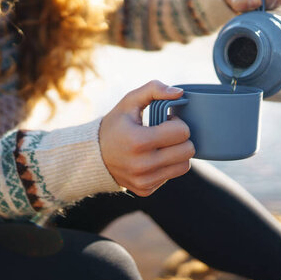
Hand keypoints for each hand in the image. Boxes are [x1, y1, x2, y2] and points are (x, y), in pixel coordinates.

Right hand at [99, 80, 194, 196]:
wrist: (92, 156)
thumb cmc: (115, 125)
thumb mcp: (129, 101)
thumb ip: (154, 89)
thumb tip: (180, 93)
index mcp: (139, 141)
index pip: (182, 132)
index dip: (177, 122)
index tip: (166, 120)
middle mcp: (142, 165)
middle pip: (187, 151)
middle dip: (181, 138)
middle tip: (166, 132)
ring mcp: (144, 180)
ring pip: (184, 166)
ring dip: (177, 153)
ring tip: (162, 145)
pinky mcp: (145, 189)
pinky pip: (171, 176)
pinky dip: (166, 166)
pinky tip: (153, 157)